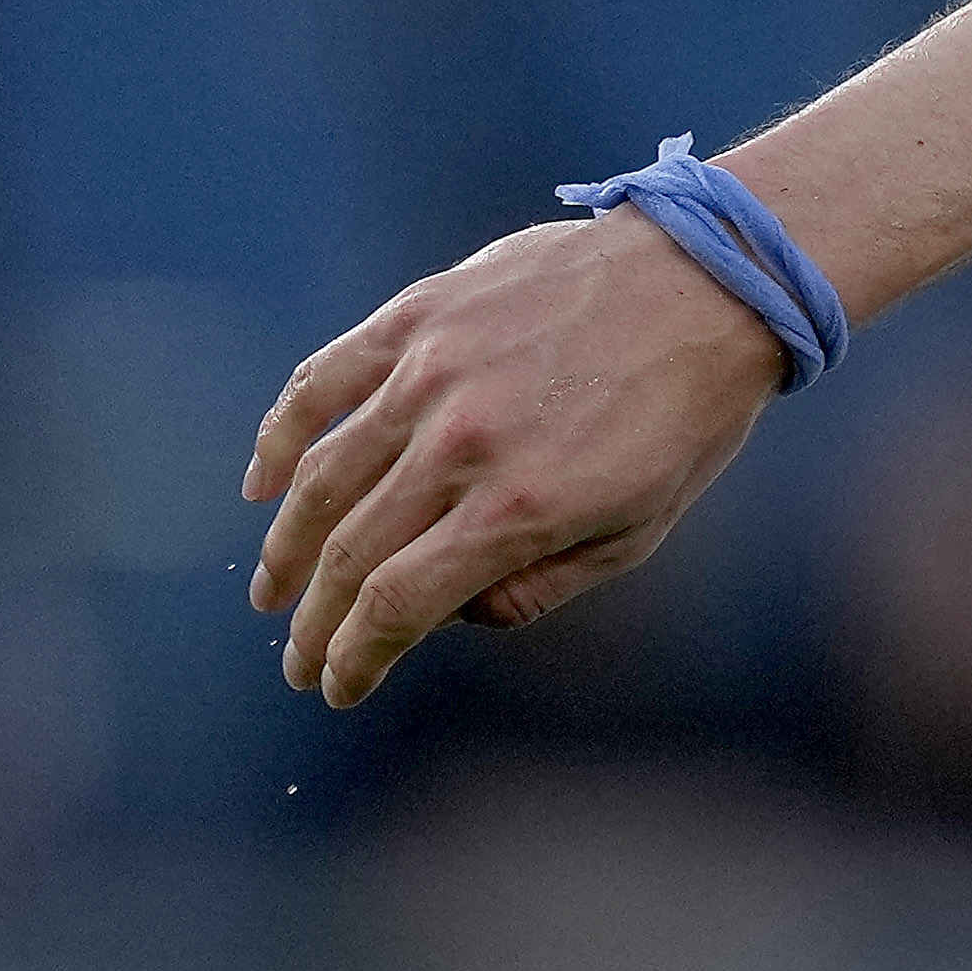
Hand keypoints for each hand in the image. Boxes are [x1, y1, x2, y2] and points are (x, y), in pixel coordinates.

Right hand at [246, 213, 788, 703]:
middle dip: (314, 622)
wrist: (708, 283)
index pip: (400, 604)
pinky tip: (263, 487)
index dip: (357, 657)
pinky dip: (280, 440)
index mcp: (522, 509)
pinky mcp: (416, 319)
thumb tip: (452, 618)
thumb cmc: (685, 416)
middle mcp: (463, 446)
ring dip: (285, 547)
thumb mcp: (640, 530)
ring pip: (323, 478)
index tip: (337, 687)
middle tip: (296, 659)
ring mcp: (429, 376)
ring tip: (273, 591)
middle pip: (350, 553)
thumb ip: (539, 586)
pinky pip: (321, 384)